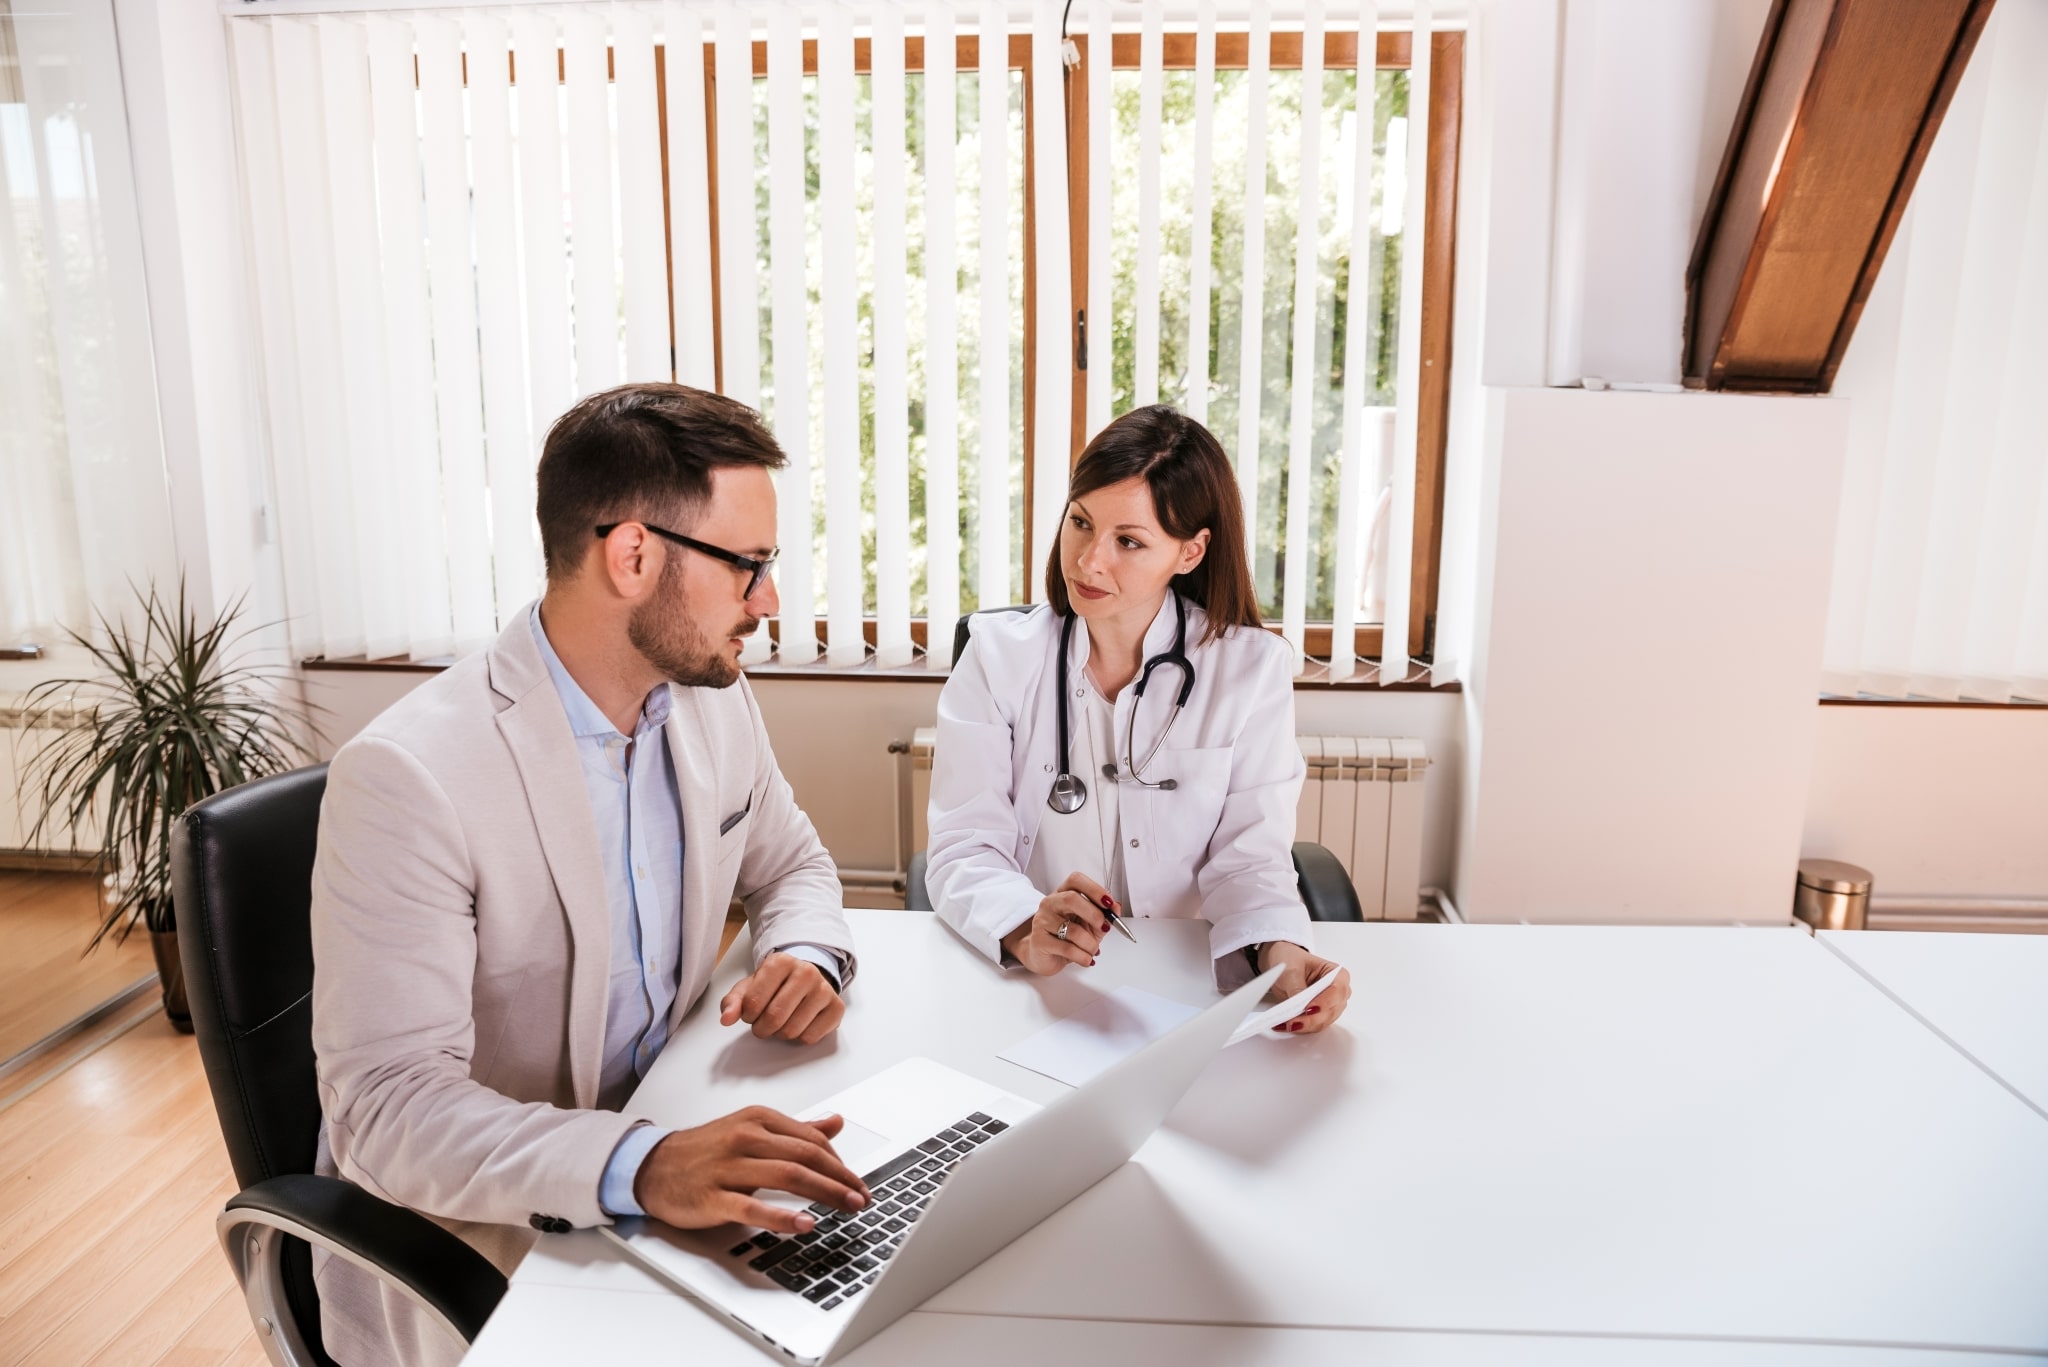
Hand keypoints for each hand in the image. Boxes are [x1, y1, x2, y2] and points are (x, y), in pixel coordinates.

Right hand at [633, 1108, 869, 1233]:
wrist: (652, 1166)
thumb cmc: (704, 1150)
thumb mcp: (751, 1130)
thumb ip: (795, 1129)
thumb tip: (836, 1122)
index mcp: (758, 1120)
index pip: (811, 1139)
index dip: (840, 1162)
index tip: (856, 1181)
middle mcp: (745, 1138)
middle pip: (806, 1156)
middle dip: (841, 1178)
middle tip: (862, 1197)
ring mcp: (728, 1167)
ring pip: (788, 1176)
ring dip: (825, 1192)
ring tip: (848, 1206)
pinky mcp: (714, 1197)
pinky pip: (753, 1207)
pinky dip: (783, 1216)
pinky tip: (805, 1224)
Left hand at [720, 952, 844, 1043]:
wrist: (806, 978)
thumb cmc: (775, 984)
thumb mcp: (749, 987)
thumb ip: (733, 1002)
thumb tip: (726, 1019)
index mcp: (780, 962)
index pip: (754, 1002)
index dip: (748, 1015)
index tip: (751, 1012)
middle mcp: (806, 972)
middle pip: (775, 1018)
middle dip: (763, 1028)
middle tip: (763, 1023)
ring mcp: (824, 989)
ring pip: (792, 1030)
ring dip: (780, 1034)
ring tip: (782, 1021)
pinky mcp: (837, 1007)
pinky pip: (811, 1037)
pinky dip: (800, 1037)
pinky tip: (800, 1022)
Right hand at [998, 872, 1118, 975]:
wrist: (1045, 956)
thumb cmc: (1067, 937)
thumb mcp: (1090, 924)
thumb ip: (1104, 915)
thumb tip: (1116, 907)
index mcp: (1063, 893)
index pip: (1076, 880)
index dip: (1094, 889)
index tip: (1109, 903)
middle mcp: (1050, 903)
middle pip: (1071, 899)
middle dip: (1094, 915)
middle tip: (1103, 927)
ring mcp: (1043, 921)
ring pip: (1072, 930)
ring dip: (1090, 944)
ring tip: (1092, 950)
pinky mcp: (1039, 941)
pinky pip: (1067, 949)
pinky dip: (1083, 957)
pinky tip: (1086, 959)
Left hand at [1257, 942, 1350, 1034]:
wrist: (1281, 964)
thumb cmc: (1291, 959)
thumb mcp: (1292, 971)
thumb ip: (1297, 989)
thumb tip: (1298, 1007)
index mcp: (1338, 974)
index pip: (1337, 991)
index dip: (1324, 1003)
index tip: (1308, 1009)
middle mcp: (1338, 992)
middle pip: (1331, 1011)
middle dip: (1312, 1019)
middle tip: (1293, 1022)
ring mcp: (1330, 1005)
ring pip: (1323, 1022)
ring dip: (1305, 1026)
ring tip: (1286, 1024)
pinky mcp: (1319, 1015)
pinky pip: (1314, 1026)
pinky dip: (1300, 1028)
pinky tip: (1286, 1025)